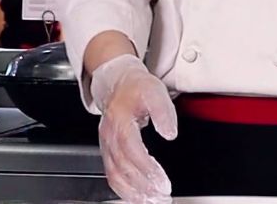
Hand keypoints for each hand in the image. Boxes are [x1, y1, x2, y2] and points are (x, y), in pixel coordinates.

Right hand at [90, 54, 177, 203]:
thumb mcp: (155, 91)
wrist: (118, 83)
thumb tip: (170, 133)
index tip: (163, 181)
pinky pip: (113, 176)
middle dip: (143, 186)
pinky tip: (139, 197)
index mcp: (120, 120)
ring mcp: (106, 146)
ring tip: (153, 201)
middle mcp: (109, 136)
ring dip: (134, 193)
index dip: (146, 168)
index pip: (131, 150)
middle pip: (123, 168)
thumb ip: (163, 111)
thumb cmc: (137, 88)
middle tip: (162, 196)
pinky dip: (125, 191)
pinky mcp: (108, 152)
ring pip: (115, 176)